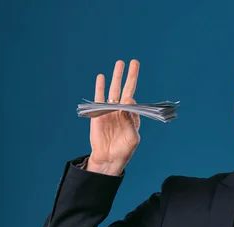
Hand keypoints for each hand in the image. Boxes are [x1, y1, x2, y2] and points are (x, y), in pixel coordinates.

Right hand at [87, 60, 140, 175]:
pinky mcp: (99, 113)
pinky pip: (99, 97)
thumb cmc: (124, 150)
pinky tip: (101, 77)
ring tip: (119, 63)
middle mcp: (122, 111)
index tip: (127, 103)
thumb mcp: (132, 138)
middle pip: (126, 89)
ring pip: (114, 89)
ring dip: (116, 76)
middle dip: (130, 76)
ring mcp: (110, 111)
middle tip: (134, 62)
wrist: (108, 158)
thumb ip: (131, 121)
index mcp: (132, 117)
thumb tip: (128, 103)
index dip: (132, 102)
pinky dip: (100, 87)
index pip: (134, 103)